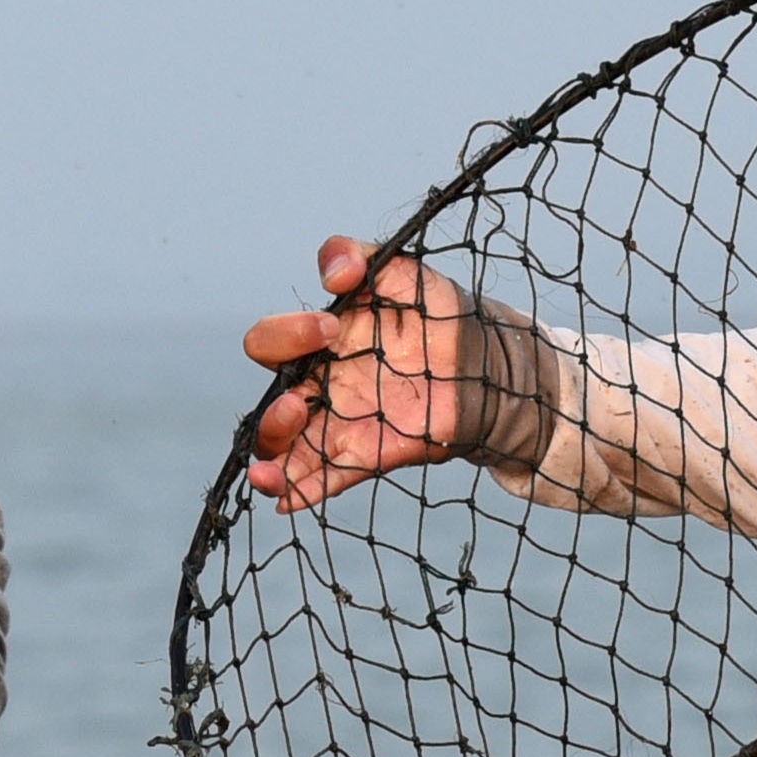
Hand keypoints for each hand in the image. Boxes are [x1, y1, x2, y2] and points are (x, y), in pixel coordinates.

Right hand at [240, 235, 479, 507]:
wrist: (487, 360)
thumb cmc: (437, 313)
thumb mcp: (400, 272)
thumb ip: (359, 256)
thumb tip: (335, 271)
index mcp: (319, 344)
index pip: (271, 343)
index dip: (287, 334)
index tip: (333, 325)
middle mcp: (322, 387)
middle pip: (270, 405)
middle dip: (273, 407)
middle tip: (302, 397)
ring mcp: (342, 425)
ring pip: (287, 449)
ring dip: (274, 456)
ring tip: (278, 462)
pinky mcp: (370, 454)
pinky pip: (328, 478)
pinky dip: (305, 490)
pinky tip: (287, 500)